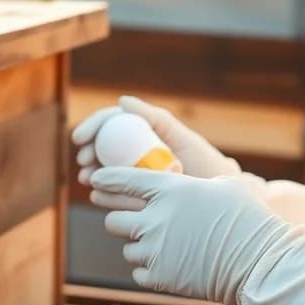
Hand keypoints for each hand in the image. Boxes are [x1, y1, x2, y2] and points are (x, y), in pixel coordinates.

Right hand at [72, 95, 240, 185]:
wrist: (223, 203)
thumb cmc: (206, 165)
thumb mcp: (184, 140)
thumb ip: (156, 119)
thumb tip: (121, 101)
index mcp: (147, 133)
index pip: (112, 122)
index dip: (93, 127)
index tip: (81, 139)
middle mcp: (139, 152)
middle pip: (104, 146)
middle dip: (88, 152)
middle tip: (84, 162)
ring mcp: (138, 176)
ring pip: (106, 171)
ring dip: (92, 173)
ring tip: (89, 180)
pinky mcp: (139, 199)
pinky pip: (116, 195)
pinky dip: (104, 194)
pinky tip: (98, 197)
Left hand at [90, 167, 291, 304]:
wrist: (259, 261)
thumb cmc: (248, 218)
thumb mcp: (224, 186)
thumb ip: (194, 183)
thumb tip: (184, 182)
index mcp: (170, 190)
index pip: (124, 180)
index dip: (106, 179)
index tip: (94, 179)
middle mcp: (156, 219)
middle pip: (114, 219)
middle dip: (121, 219)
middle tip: (135, 221)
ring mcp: (155, 250)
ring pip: (127, 247)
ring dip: (140, 246)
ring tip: (164, 246)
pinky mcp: (158, 277)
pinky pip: (138, 272)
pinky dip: (150, 269)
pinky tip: (171, 263)